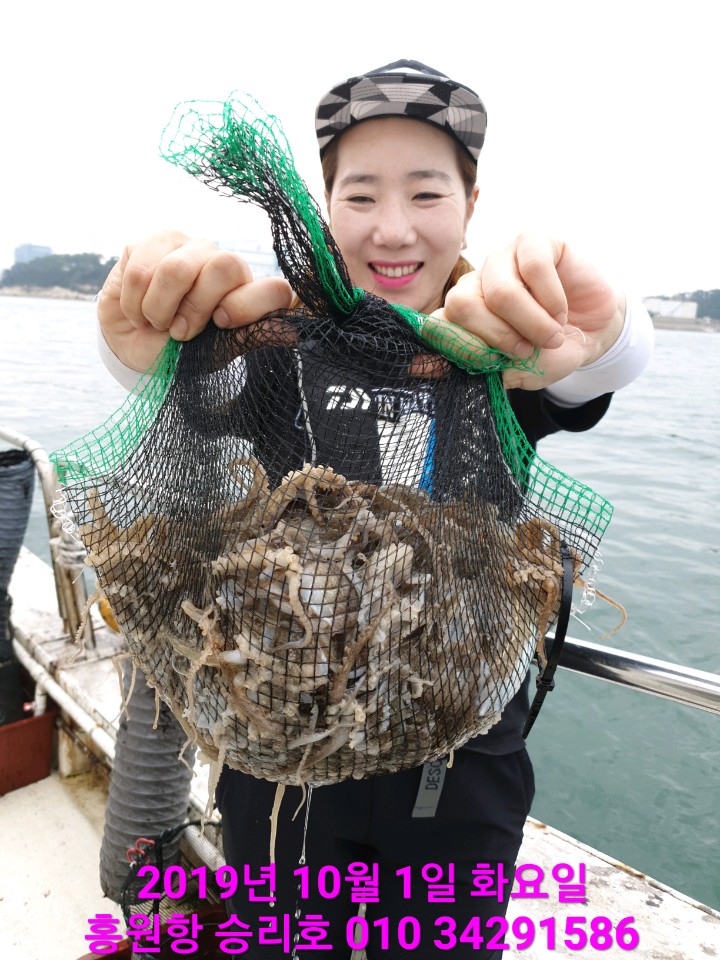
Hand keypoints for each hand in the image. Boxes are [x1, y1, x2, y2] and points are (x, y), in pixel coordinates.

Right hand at [98, 230, 292, 372]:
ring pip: (175, 271)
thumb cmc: (178, 351)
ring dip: (158, 310)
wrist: (131, 345)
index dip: (247, 305)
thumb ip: (248, 337)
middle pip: (225, 266)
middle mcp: (222, 262)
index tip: (221, 323)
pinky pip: (141, 272)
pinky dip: (135, 304)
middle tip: (180, 331)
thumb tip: (293, 333)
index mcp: (246, 291)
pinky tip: (138, 308)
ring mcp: (187, 246)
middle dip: (195, 307)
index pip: (272, 287)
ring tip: (157, 321)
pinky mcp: (150, 241)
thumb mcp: (214, 352)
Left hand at [437, 233, 625, 389]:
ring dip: (532, 324)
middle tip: (527, 350)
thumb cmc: (551, 349)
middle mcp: (476, 284)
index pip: (437, 326)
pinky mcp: (532, 242)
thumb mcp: (518, 371)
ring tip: (552, 335)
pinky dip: (552, 300)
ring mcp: (502, 260)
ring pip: (500, 292)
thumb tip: (422, 369)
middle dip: (498, 337)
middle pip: (461, 305)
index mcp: (462, 317)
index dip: (452, 347)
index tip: (475, 365)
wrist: (596, 330)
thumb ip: (480, 369)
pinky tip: (560, 310)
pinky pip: (534, 269)